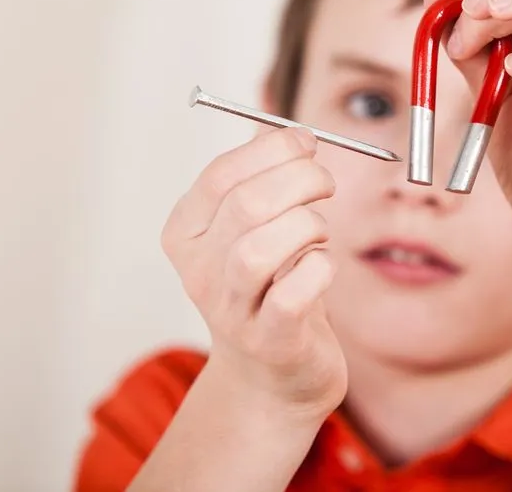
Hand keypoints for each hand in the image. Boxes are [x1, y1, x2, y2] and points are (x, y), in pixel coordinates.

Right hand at [161, 127, 346, 421]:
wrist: (271, 376)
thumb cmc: (270, 287)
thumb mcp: (253, 229)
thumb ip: (267, 180)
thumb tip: (298, 135)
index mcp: (186, 232)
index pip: (221, 174)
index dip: (272, 149)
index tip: (307, 144)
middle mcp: (198, 271)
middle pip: (247, 204)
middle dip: (302, 180)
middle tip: (325, 184)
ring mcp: (230, 310)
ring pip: (263, 247)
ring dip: (309, 226)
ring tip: (318, 234)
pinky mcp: (269, 340)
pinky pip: (295, 292)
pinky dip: (320, 267)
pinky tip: (320, 268)